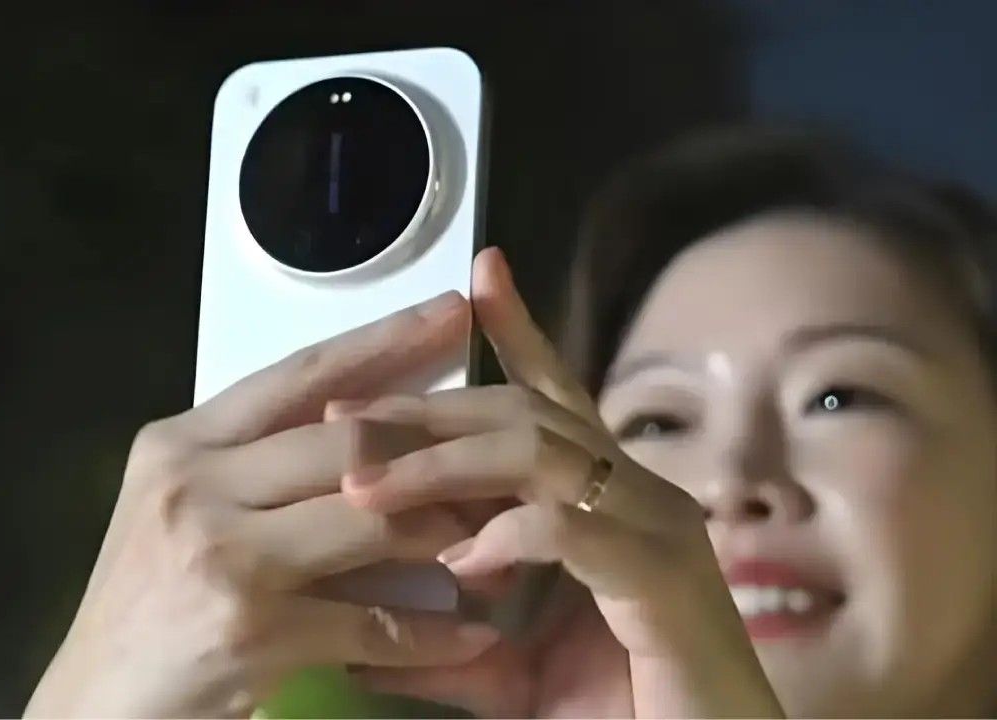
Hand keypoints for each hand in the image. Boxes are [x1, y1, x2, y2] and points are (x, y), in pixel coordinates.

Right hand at [24, 291, 502, 717]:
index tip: (450, 312)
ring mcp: (227, 558)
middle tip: (500, 448)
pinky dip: (434, 631)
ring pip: (374, 519)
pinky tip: (472, 632)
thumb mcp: (178, 508)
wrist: (95, 705)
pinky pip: (376, 622)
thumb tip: (365, 431)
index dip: (383, 340)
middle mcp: (199, 487)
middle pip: (350, 440)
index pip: (299, 376)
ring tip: (496, 534)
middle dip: (436, 445)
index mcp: (182, 445)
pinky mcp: (257, 634)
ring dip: (446, 531)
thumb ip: (253, 464)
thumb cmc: (142, 604)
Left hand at [338, 248, 783, 717]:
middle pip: (522, 413)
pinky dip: (508, 536)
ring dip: (442, 465)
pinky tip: (461, 562)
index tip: (475, 279)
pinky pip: (571, 527)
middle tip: (342, 415)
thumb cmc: (620, 712)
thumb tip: (359, 639)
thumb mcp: (510, 671)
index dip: (519, 334)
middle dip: (425, 411)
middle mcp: (636, 494)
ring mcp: (655, 529)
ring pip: (539, 453)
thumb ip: (445, 644)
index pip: (551, 399)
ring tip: (364, 485)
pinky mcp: (663, 579)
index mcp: (604, 500)